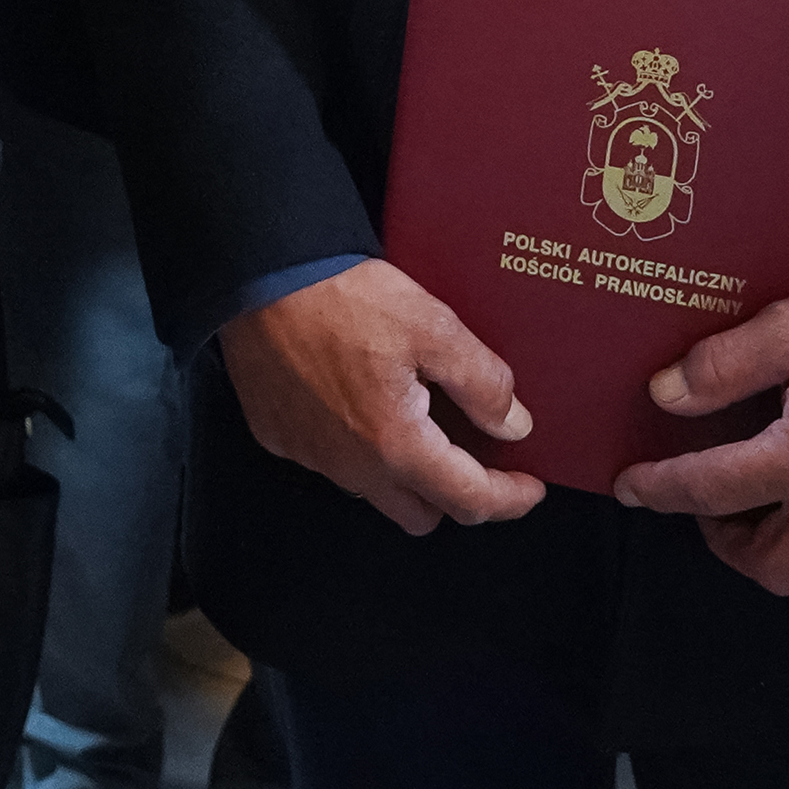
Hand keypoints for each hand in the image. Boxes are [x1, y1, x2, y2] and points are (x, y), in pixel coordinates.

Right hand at [220, 259, 545, 535]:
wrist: (257, 274)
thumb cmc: (344, 296)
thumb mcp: (433, 326)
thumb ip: (482, 382)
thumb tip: (512, 425)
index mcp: (397, 445)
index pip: (469, 499)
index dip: (511, 499)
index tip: (531, 487)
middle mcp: (351, 466)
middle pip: (420, 515)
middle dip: (454, 496)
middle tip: (472, 455)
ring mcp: (309, 455)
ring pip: (373, 490)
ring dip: (401, 471)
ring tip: (413, 421)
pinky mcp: (276, 436)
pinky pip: (329, 461)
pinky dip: (353, 446)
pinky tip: (356, 401)